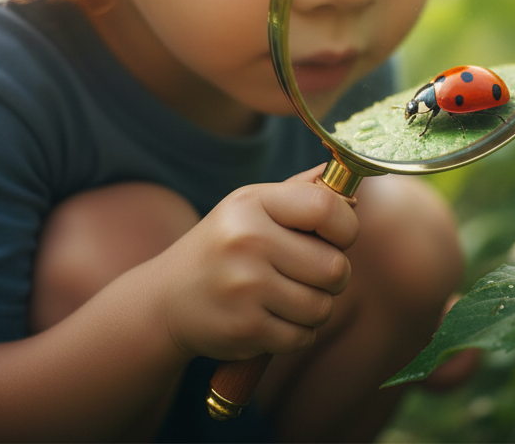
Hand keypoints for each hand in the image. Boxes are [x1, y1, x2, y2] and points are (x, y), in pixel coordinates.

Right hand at [148, 165, 359, 361]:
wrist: (166, 299)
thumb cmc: (223, 248)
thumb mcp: (250, 208)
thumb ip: (299, 192)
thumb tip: (348, 179)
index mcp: (252, 203)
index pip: (326, 209)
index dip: (347, 227)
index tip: (338, 237)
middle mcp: (247, 241)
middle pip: (335, 267)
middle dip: (333, 276)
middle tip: (310, 275)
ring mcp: (245, 287)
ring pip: (322, 307)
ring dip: (314, 308)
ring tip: (287, 298)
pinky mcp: (245, 328)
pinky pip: (303, 336)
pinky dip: (296, 333)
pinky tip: (272, 319)